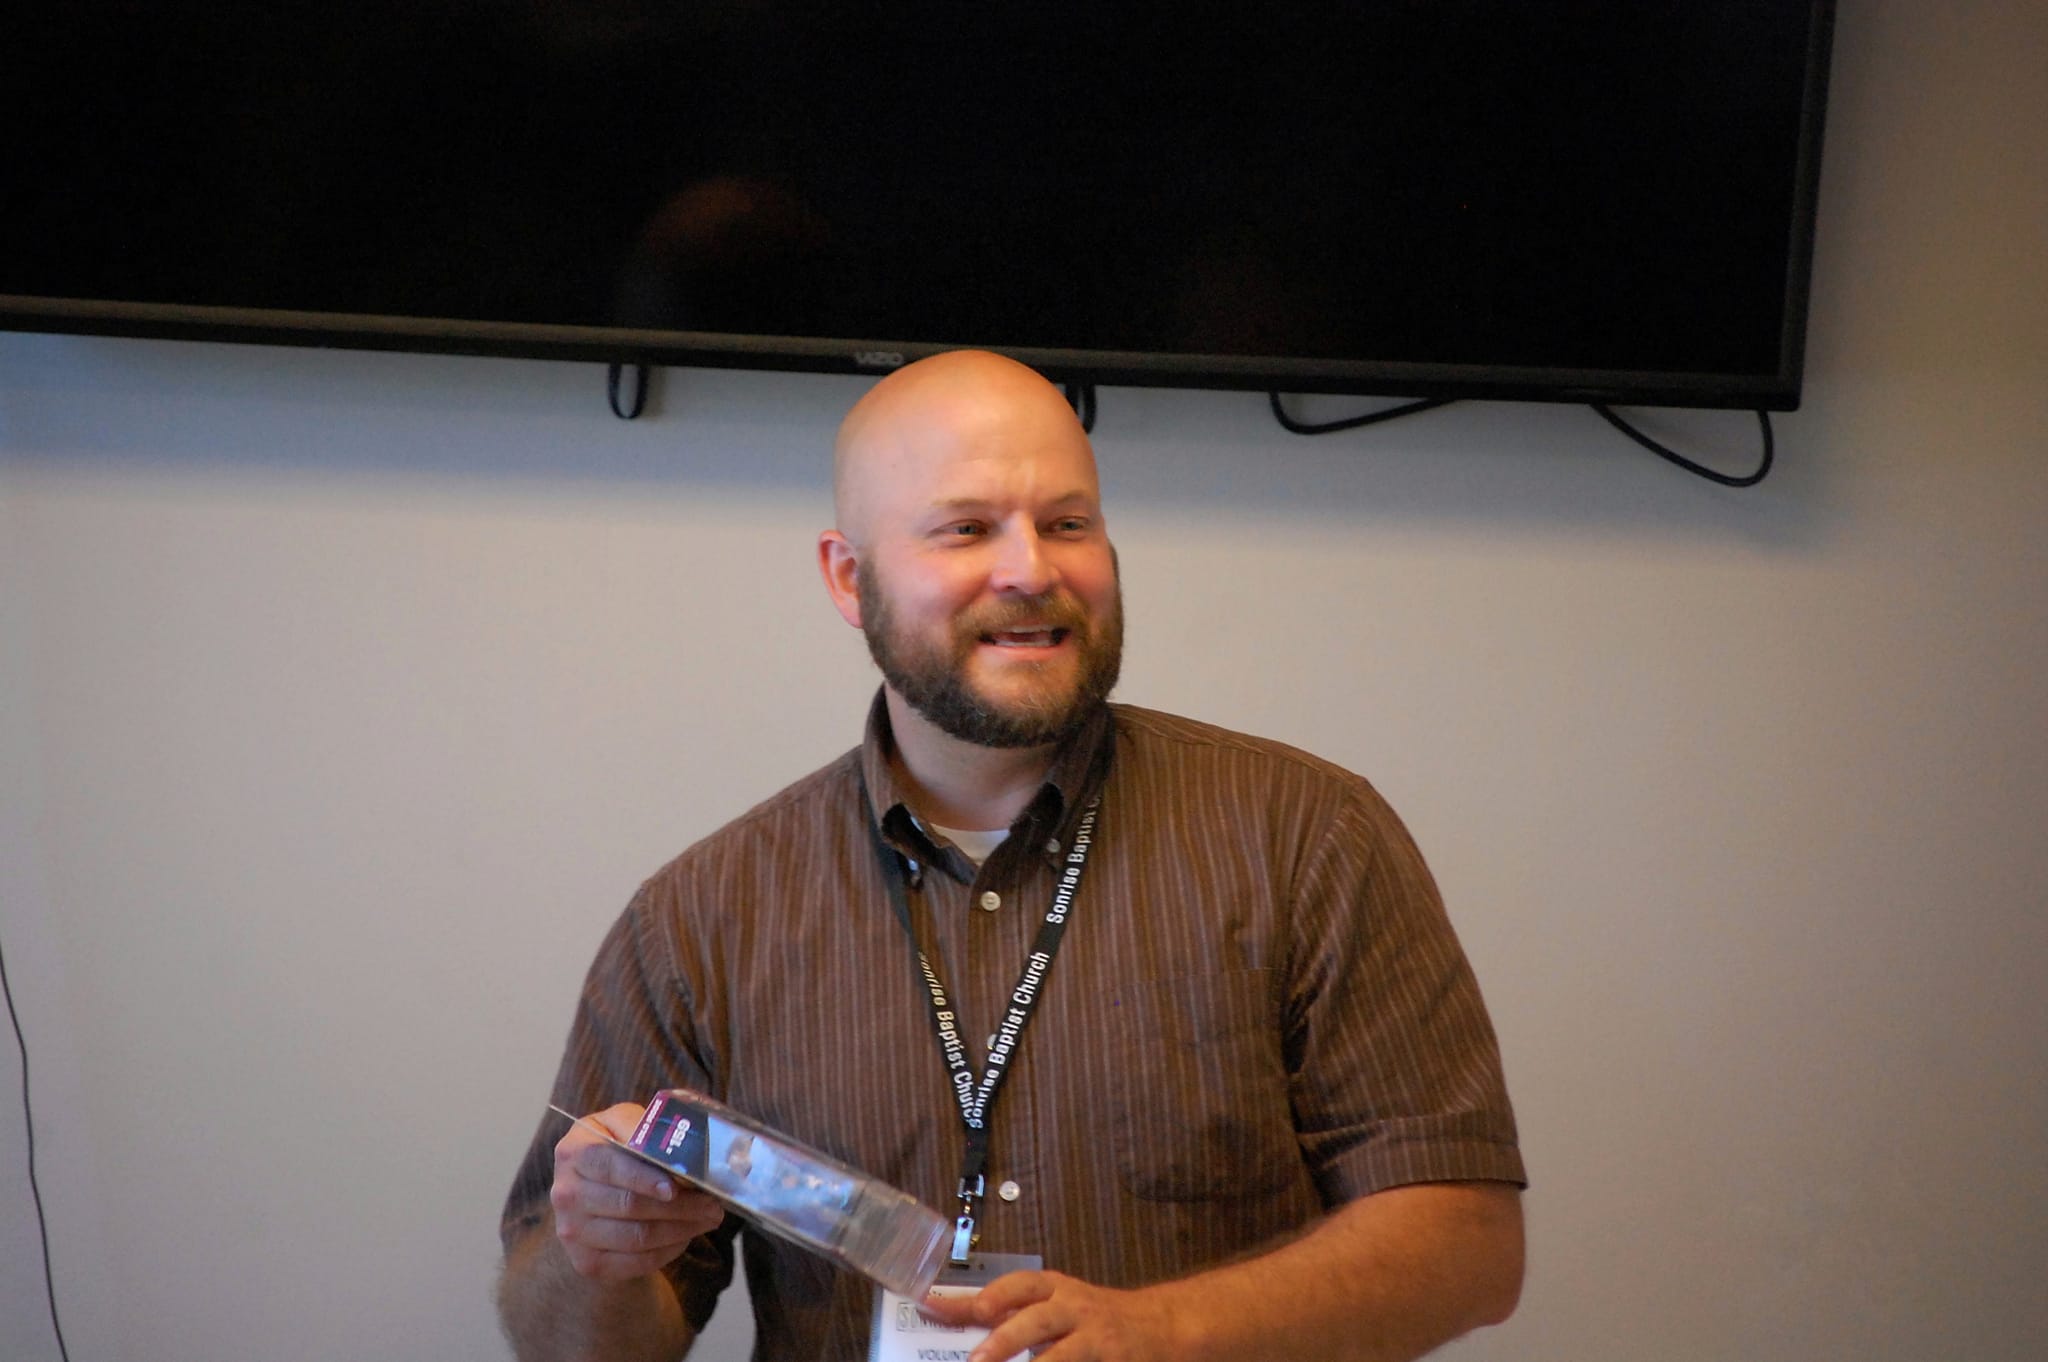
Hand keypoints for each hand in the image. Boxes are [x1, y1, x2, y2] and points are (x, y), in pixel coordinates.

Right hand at [549, 1102, 724, 1280]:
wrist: (591, 1188)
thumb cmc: (616, 1149)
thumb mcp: (623, 1124)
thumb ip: (644, 1130)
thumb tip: (682, 1153)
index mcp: (573, 1151)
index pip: (610, 1166)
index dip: (644, 1178)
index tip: (674, 1187)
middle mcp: (565, 1193)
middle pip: (628, 1205)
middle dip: (679, 1207)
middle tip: (713, 1205)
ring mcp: (572, 1231)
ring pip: (636, 1237)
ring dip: (680, 1230)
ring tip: (708, 1219)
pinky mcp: (586, 1262)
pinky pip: (634, 1262)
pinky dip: (666, 1251)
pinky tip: (684, 1236)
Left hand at [920, 1269, 1184, 1361]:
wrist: (1163, 1326)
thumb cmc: (1095, 1318)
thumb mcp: (1056, 1303)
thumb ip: (1009, 1311)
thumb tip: (945, 1311)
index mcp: (1057, 1289)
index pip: (1018, 1285)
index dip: (983, 1296)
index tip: (941, 1307)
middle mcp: (1077, 1309)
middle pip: (1039, 1319)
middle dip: (1006, 1339)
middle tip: (976, 1360)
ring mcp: (1098, 1339)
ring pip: (1065, 1354)